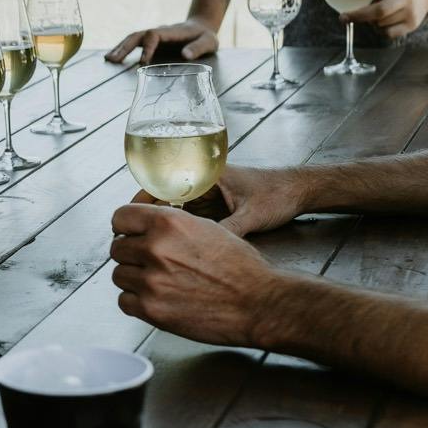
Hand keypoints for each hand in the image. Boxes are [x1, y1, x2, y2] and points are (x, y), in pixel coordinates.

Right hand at [107, 18, 216, 64]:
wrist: (201, 27)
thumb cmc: (205, 36)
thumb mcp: (209, 42)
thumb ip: (198, 48)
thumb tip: (185, 56)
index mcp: (170, 32)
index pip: (153, 36)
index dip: (147, 48)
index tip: (143, 63)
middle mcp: (158, 32)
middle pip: (137, 36)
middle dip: (124, 47)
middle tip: (112, 60)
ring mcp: (153, 37)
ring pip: (132, 39)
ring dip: (120, 48)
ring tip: (107, 60)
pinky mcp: (151, 42)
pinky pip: (134, 44)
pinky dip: (122, 49)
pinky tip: (113, 58)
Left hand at [108, 203, 278, 346]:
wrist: (259, 303)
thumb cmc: (241, 268)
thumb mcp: (207, 228)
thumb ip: (171, 225)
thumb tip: (146, 226)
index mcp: (169, 222)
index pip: (120, 217)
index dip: (125, 227)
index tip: (130, 235)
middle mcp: (155, 248)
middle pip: (117, 248)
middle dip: (132, 255)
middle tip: (150, 263)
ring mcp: (151, 281)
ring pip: (118, 275)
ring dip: (134, 279)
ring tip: (158, 283)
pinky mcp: (151, 310)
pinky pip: (124, 301)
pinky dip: (136, 302)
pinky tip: (157, 299)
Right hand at [123, 164, 306, 236]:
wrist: (299, 192)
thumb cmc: (278, 195)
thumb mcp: (252, 215)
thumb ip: (228, 230)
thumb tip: (203, 252)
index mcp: (207, 175)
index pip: (162, 181)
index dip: (142, 201)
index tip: (128, 220)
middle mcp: (202, 182)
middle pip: (163, 198)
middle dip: (146, 217)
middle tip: (129, 239)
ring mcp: (207, 195)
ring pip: (173, 210)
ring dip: (159, 226)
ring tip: (144, 248)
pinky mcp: (214, 207)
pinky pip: (188, 218)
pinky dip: (177, 231)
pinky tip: (169, 249)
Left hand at [341, 0, 427, 40]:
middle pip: (380, 10)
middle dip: (358, 16)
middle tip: (343, 18)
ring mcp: (411, 11)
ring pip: (381, 23)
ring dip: (370, 22)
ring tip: (372, 15)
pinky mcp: (412, 24)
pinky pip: (388, 33)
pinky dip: (379, 30)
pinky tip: (380, 23)